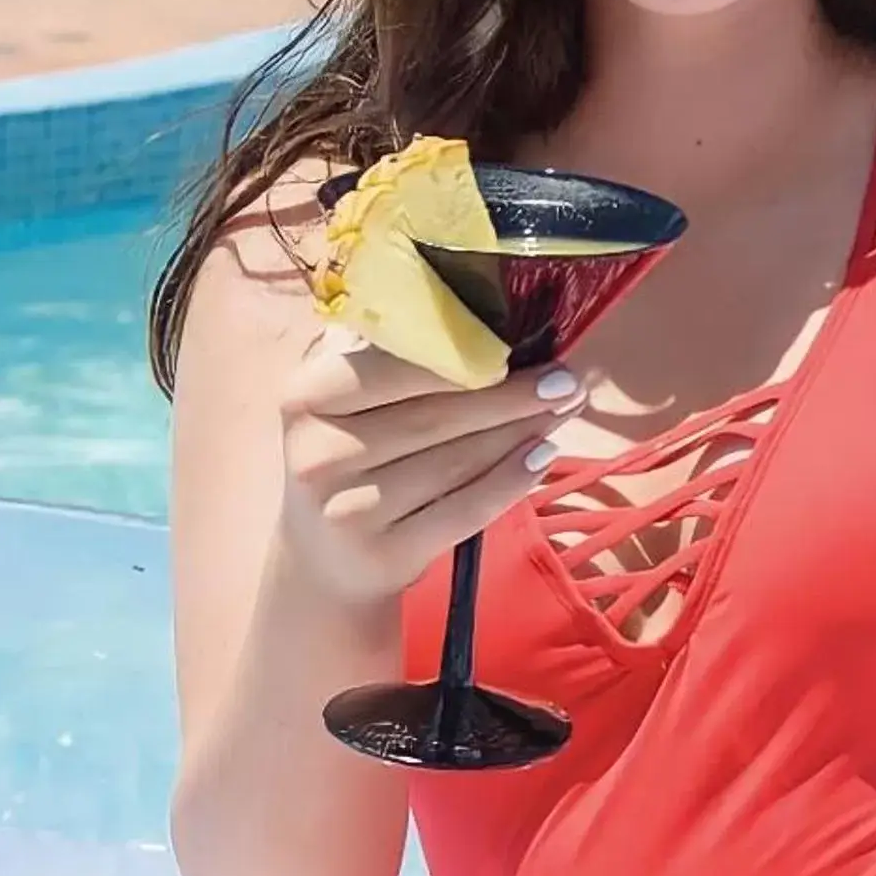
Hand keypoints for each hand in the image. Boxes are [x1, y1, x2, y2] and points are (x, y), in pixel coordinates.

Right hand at [274, 330, 576, 607]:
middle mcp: (318, 454)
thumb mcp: (351, 401)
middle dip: (512, 395)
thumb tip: (487, 317)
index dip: (463, 357)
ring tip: (564, 410)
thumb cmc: (354, 453)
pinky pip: (463, 511)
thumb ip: (395, 357)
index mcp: (307, 397)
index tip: (521, 347)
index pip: (393, 367)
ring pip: (456, 461)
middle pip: (435, 416)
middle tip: (567, 380)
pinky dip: (510, 481)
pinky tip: (542, 456)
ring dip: (521, 432)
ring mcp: (347, 510)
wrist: (324, 558)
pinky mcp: (382, 554)